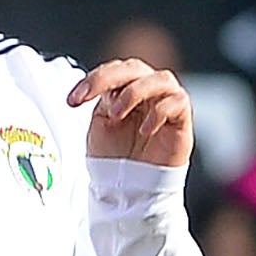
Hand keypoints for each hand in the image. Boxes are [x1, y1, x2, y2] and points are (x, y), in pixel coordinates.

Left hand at [68, 58, 193, 174]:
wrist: (132, 188)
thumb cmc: (117, 157)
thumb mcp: (101, 124)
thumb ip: (104, 100)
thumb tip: (110, 89)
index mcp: (126, 89)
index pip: (113, 71)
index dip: (92, 80)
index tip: (72, 101)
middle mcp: (148, 91)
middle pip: (135, 67)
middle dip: (108, 79)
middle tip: (90, 98)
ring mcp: (167, 102)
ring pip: (161, 78)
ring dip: (134, 92)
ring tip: (117, 115)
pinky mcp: (182, 119)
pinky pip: (178, 101)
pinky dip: (159, 112)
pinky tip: (144, 130)